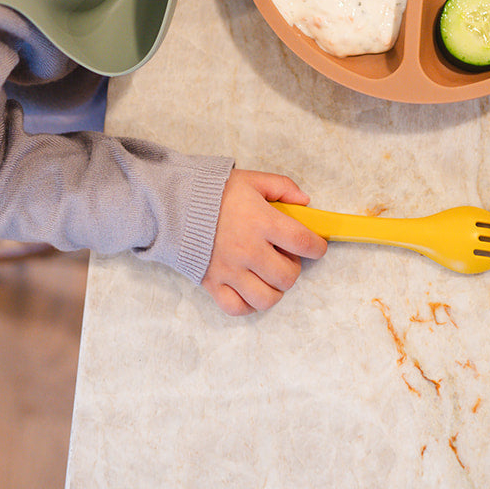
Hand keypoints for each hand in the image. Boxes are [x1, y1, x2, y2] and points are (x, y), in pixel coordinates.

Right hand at [201, 169, 327, 315]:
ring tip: (268, 275)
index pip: (302, 242)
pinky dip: (248, 304)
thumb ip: (282, 187)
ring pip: (266, 299)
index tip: (316, 246)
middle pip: (288, 276)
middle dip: (293, 268)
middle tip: (284, 257)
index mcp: (261, 221)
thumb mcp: (251, 180)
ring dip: (274, 289)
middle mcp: (248, 250)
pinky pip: (237, 308)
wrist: (172, 205)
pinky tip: (249, 289)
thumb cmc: (213, 192)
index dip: (317, 247)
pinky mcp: (212, 283)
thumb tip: (305, 203)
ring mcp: (230, 270)